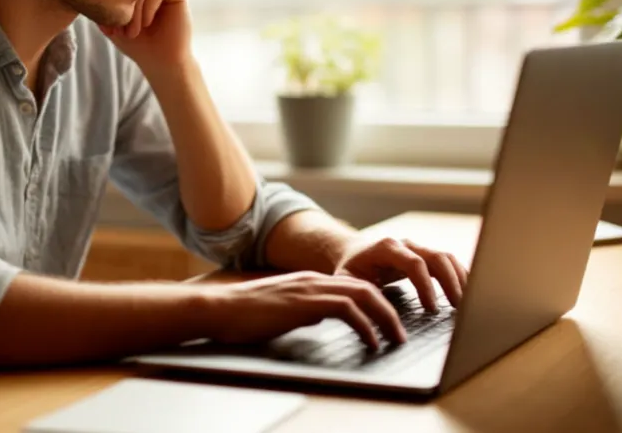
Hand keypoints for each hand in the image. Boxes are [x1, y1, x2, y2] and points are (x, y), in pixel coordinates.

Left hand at [99, 0, 191, 76]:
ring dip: (133, 11)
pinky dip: (148, 8)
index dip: (109, 4)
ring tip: (131, 32)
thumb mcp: (112, 23)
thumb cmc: (137, 44)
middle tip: (119, 32)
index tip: (108, 29)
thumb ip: (102, 5)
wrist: (161, 62)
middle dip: (121, 7)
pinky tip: (146, 24)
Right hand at [203, 270, 407, 349]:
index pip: (353, 285)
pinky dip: (365, 325)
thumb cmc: (244, 315)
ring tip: (396, 338)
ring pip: (363, 295)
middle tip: (402, 332)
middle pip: (366, 287)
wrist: (220, 308)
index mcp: (309, 281)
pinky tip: (371, 341)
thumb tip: (320, 317)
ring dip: (385, 318)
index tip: (389, 319)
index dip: (376, 301)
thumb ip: (304, 309)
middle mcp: (314, 280)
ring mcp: (310, 288)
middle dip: (389, 309)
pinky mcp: (305, 302)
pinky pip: (347, 310)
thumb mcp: (283, 309)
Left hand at [334, 237, 468, 313]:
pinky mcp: (425, 254)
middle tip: (459, 307)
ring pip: (446, 257)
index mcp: (386, 248)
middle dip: (450, 282)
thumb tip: (377, 314)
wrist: (353, 251)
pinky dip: (459, 276)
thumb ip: (360, 293)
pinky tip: (467, 293)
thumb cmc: (350, 269)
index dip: (426, 285)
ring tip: (467, 303)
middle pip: (437, 257)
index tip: (432, 308)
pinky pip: (447, 262)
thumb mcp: (347, 281)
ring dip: (459, 279)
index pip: (414, 263)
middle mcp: (405, 244)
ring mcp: (417, 247)